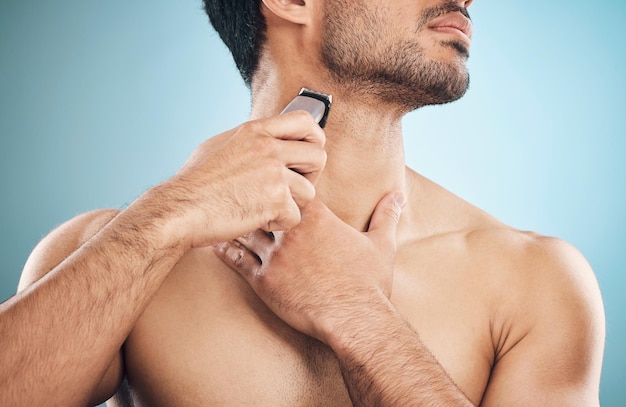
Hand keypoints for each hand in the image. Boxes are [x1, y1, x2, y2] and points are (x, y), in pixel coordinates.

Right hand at [154, 110, 325, 247]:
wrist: (180, 209)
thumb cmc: (195, 183)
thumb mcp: (220, 145)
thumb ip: (250, 140)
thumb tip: (268, 138)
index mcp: (256, 131)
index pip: (305, 121)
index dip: (314, 138)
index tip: (308, 153)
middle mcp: (269, 147)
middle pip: (318, 156)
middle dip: (310, 176)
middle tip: (292, 189)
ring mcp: (274, 173)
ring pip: (309, 192)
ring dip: (291, 205)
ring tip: (264, 208)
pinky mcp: (276, 200)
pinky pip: (295, 216)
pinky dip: (278, 224)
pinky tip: (256, 220)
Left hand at [214, 191, 406, 343]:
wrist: (355, 318)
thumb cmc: (368, 282)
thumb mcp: (382, 244)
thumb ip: (387, 215)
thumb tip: (400, 195)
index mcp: (317, 216)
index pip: (290, 186)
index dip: (279, 179)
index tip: (268, 173)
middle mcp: (291, 231)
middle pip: (261, 204)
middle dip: (249, 196)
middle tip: (231, 188)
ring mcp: (275, 256)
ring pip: (245, 231)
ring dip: (232, 222)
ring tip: (218, 213)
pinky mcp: (264, 281)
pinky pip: (237, 262)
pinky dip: (224, 251)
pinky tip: (214, 244)